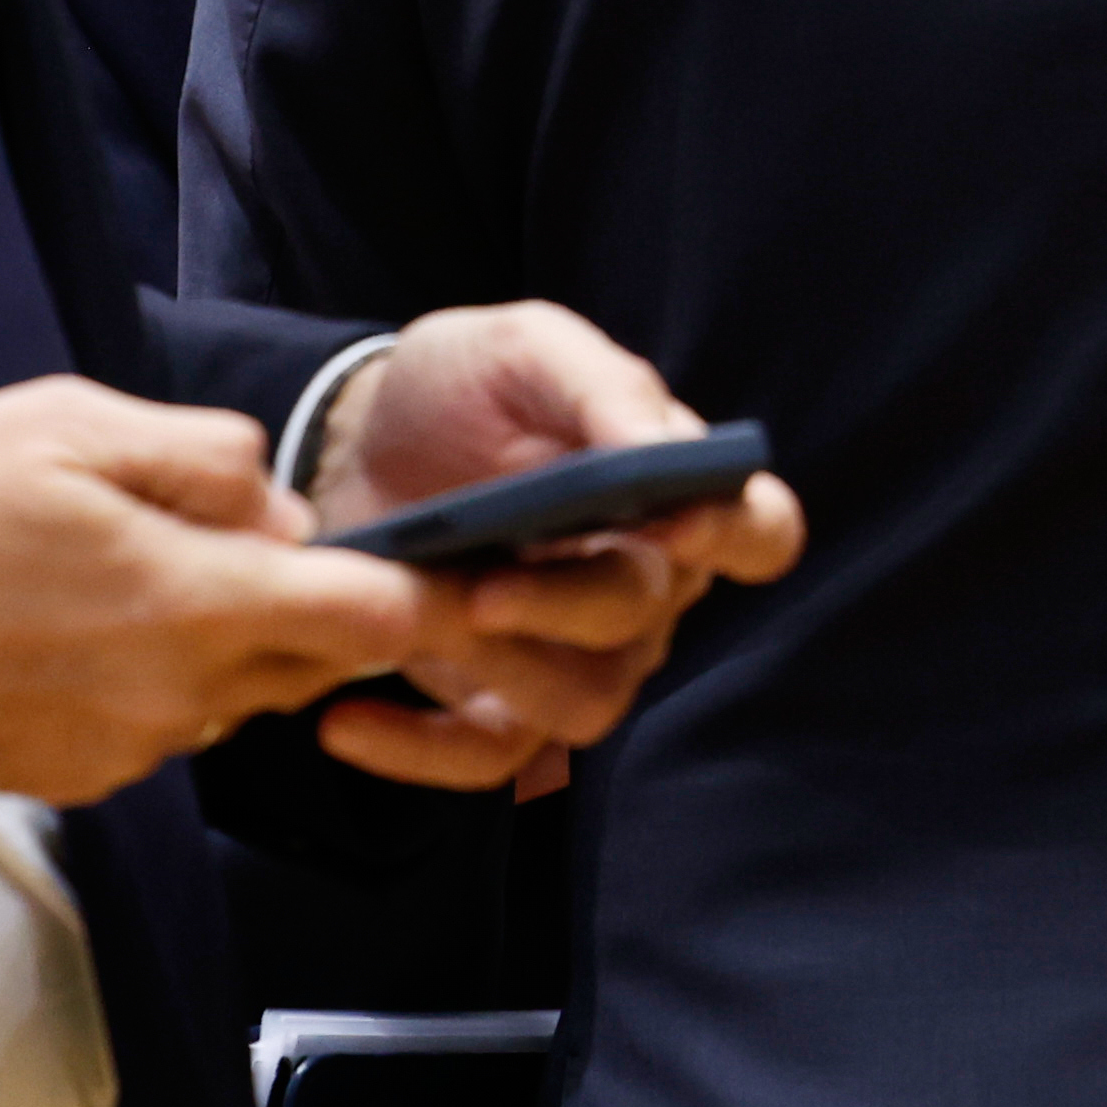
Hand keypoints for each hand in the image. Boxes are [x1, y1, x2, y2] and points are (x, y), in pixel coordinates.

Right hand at [0, 375, 474, 799]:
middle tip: (239, 533)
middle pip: (311, 657)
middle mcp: (182, 695)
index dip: (430, 592)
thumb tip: (281, 504)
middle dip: (308, 601)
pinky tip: (75, 625)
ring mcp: (130, 747)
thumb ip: (205, 457)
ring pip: (236, 692)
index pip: (372, 617)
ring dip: (222, 637)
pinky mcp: (79, 777)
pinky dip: (152, 677)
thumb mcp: (71, 424)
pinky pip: (163, 725)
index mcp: (196, 601)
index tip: (462, 570)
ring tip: (125, 568)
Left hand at [296, 303, 808, 791]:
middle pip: (643, 621)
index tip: (674, 520)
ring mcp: (572, 657)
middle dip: (564, 604)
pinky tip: (348, 717)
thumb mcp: (524, 349)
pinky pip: (485, 757)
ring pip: (582, 702)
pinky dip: (418, 751)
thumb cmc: (464, 389)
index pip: (759, 533)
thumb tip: (657, 448)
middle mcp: (643, 590)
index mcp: (672, 496)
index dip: (730, 536)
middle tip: (481, 587)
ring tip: (414, 625)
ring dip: (500, 671)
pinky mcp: (492, 704)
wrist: (354, 440)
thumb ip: (600, 384)